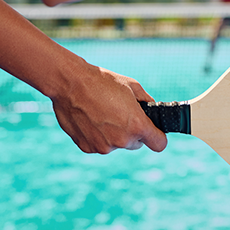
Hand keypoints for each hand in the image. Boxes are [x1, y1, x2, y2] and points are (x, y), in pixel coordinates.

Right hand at [51, 61, 166, 153]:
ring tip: (101, 113)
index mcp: (137, 125)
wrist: (70, 83)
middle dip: (132, 132)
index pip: (159, 144)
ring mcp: (103, 146)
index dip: (158, 137)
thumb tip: (151, 109)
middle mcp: (121, 140)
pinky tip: (90, 119)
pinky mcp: (87, 148)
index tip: (154, 132)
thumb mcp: (132, 86)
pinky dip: (97, 136)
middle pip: (136, 143)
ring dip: (113, 134)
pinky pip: (99, 144)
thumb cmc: (102, 82)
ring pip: (116, 144)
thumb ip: (146, 101)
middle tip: (120, 114)